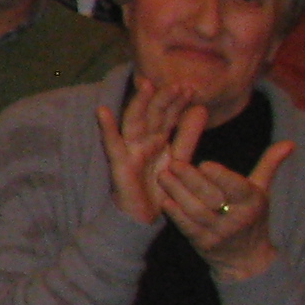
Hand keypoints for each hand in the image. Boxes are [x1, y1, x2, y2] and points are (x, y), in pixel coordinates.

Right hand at [95, 79, 198, 226]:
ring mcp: (129, 150)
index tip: (191, 88)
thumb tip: (201, 108)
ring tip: (146, 86)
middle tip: (179, 85)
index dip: (177, 101)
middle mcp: (142, 140)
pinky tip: (102, 111)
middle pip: (152, 114)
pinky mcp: (119, 164)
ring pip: (134, 122)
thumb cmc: (159, 189)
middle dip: (164, 98)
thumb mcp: (180, 159)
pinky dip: (107, 128)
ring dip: (139, 104)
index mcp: (157, 138)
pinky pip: (112, 144)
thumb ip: (188, 135)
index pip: (167, 114)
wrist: (144, 219)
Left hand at [152, 136, 293, 282]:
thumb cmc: (252, 217)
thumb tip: (290, 143)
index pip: (237, 188)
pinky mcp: (203, 244)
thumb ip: (269, 165)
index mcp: (252, 202)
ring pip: (196, 212)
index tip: (204, 163)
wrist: (247, 260)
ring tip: (163, 176)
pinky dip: (176, 215)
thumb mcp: (262, 192)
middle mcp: (237, 218)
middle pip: (212, 198)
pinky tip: (166, 201)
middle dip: (192, 180)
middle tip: (174, 163)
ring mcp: (219, 233)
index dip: (222, 177)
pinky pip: (188, 228)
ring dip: (178, 194)